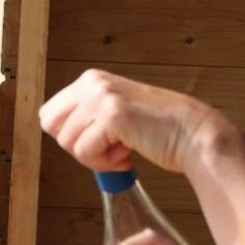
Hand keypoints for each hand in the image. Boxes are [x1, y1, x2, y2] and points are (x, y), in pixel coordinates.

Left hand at [40, 68, 229, 177]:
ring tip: (124, 150)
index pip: (49, 114)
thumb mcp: (115, 111)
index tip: (100, 140)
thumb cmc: (158, 130)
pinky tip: (128, 156)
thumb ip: (88, 115)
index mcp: (91, 79)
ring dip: (96, 158)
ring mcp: (102, 97)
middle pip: (52, 128)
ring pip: (68, 143)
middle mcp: (93, 82)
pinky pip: (86, 153)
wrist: (194, 135)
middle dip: (77, 147)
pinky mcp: (112, 116)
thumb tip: (57, 132)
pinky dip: (105, 164)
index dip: (71, 136)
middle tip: (109, 148)